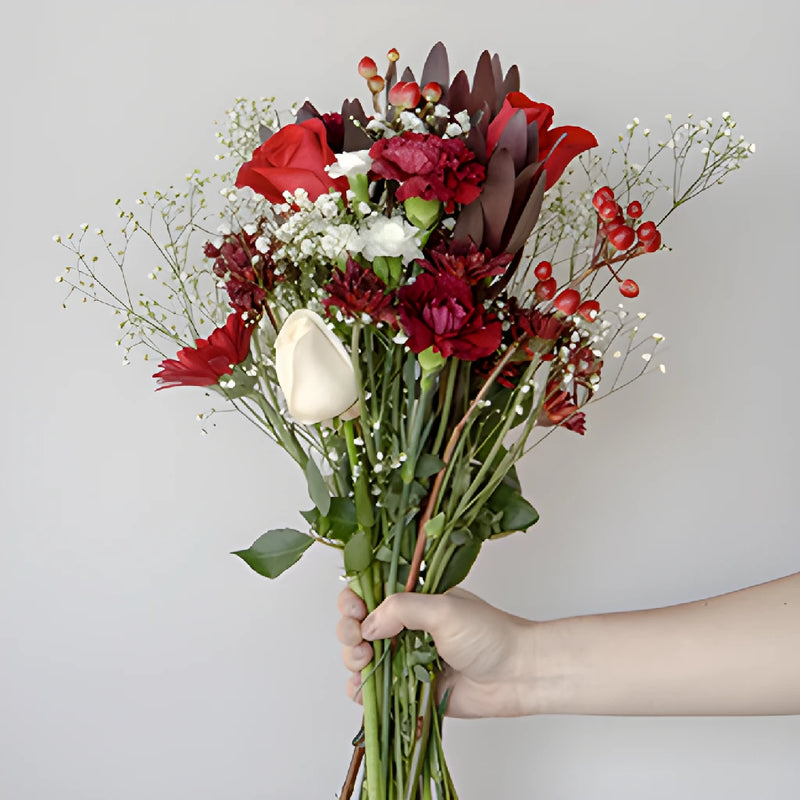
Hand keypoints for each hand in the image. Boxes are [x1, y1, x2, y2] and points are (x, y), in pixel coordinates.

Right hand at [337, 586, 536, 717]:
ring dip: (353, 659)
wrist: (517, 675)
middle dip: (349, 630)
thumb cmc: (488, 634)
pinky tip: (362, 687)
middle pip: (358, 625)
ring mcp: (405, 659)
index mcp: (413, 600)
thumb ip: (402, 610)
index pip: (370, 592)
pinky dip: (361, 690)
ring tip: (366, 661)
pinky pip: (376, 691)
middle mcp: (405, 627)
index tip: (354, 610)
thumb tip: (368, 624)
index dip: (354, 599)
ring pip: (361, 657)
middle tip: (359, 639)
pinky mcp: (409, 689)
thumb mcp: (444, 609)